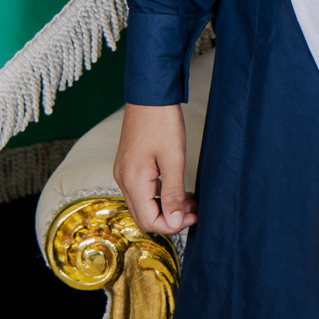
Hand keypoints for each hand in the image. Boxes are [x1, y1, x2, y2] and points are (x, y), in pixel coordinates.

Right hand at [113, 102, 197, 235]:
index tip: (194, 217)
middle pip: (144, 216)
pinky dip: (160, 195)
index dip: (172, 225)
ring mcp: (124, 172)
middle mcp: (123, 180)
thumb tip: (175, 222)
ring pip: (144, 204)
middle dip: (170, 218)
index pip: (149, 222)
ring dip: (166, 207)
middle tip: (194, 211)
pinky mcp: (129, 165)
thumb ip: (173, 193)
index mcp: (132, 181)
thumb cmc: (162, 121)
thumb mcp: (173, 158)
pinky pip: (143, 190)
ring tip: (191, 200)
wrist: (149, 93)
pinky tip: (178, 189)